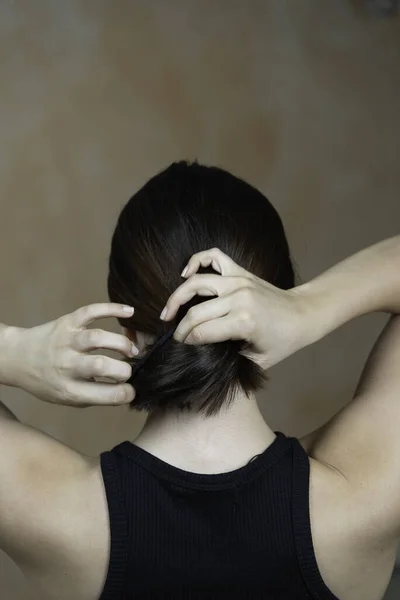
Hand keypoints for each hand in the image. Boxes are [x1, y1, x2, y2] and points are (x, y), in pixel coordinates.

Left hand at [5, 304, 137, 406]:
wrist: (17, 358)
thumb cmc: (46, 381)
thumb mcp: (65, 398)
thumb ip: (93, 395)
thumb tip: (125, 390)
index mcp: (68, 389)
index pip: (105, 394)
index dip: (126, 393)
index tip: (131, 390)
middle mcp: (66, 365)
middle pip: (102, 365)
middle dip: (124, 369)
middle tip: (129, 369)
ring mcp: (66, 341)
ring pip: (97, 338)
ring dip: (121, 343)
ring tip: (131, 350)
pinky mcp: (67, 322)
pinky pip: (91, 312)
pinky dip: (112, 309)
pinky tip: (129, 312)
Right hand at [161, 248, 310, 369]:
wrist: (303, 315)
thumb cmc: (282, 342)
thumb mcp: (257, 361)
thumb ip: (229, 360)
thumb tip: (200, 358)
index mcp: (243, 322)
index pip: (201, 332)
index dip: (186, 342)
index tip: (180, 348)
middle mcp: (238, 298)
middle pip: (195, 312)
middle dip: (179, 328)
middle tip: (173, 337)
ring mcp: (238, 281)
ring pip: (196, 283)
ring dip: (177, 297)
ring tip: (168, 312)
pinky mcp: (240, 271)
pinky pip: (213, 257)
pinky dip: (196, 260)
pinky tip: (185, 273)